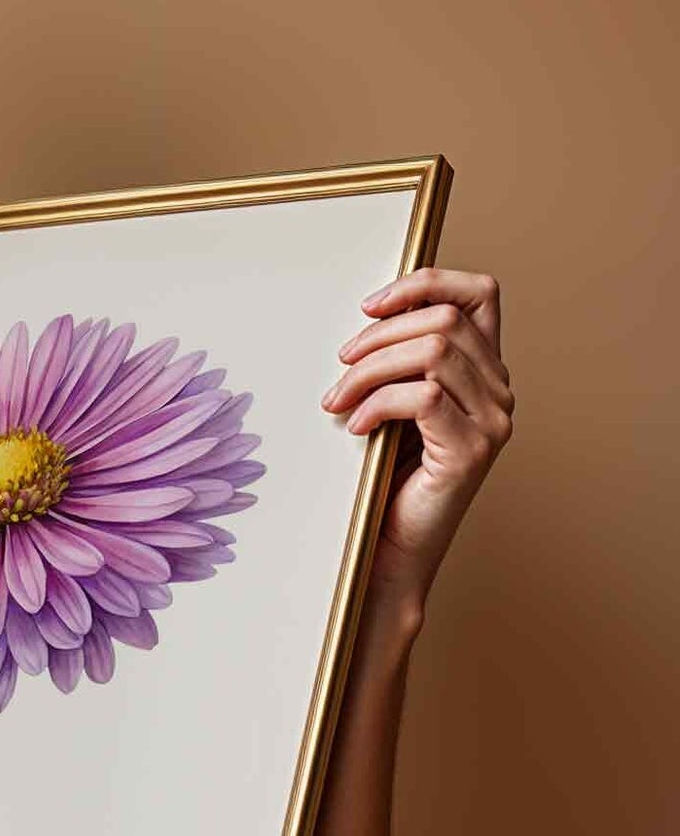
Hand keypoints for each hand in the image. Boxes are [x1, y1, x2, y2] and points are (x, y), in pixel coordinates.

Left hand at [322, 267, 514, 613]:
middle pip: (443, 320)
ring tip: (337, 400)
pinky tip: (355, 428)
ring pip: (432, 352)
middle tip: (339, 367)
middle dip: (377, 336)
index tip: (369, 305)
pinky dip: (376, 404)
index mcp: (484, 372)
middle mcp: (500, 391)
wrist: (388, 552)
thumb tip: (367, 316)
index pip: (479, 294)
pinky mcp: (471, 450)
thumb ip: (397, 363)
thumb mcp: (391, 406)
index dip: (425, 283)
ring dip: (369, 370)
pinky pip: (422, 396)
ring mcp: (493, 421)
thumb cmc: (383, 479)